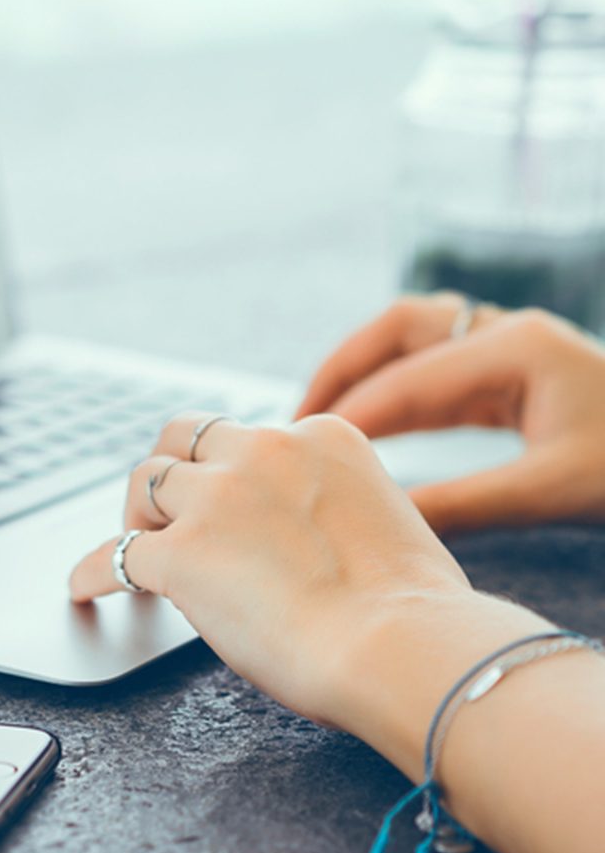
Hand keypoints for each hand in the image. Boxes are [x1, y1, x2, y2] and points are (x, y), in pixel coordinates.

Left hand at [68, 414, 475, 734]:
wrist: (404, 645)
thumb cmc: (412, 608)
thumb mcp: (382, 517)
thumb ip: (331, 504)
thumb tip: (298, 534)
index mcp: (319, 436)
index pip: (251, 436)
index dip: (229, 468)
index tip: (224, 496)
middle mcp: (262, 450)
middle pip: (186, 436)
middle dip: (171, 465)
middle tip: (163, 505)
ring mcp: (216, 498)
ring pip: (146, 481)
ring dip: (136, 513)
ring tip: (134, 542)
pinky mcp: (181, 552)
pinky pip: (117, 553)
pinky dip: (94, 571)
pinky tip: (85, 588)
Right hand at [296, 294, 604, 533]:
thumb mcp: (551, 491)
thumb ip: (464, 503)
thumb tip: (384, 524)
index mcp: (518, 347)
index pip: (413, 377)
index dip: (355, 414)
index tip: (306, 448)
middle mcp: (508, 331)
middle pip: (401, 328)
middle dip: (344, 368)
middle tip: (300, 419)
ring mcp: (511, 344)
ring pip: (414, 338)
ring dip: (364, 370)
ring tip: (322, 416)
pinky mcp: (513, 370)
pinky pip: (435, 366)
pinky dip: (395, 390)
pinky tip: (373, 428)